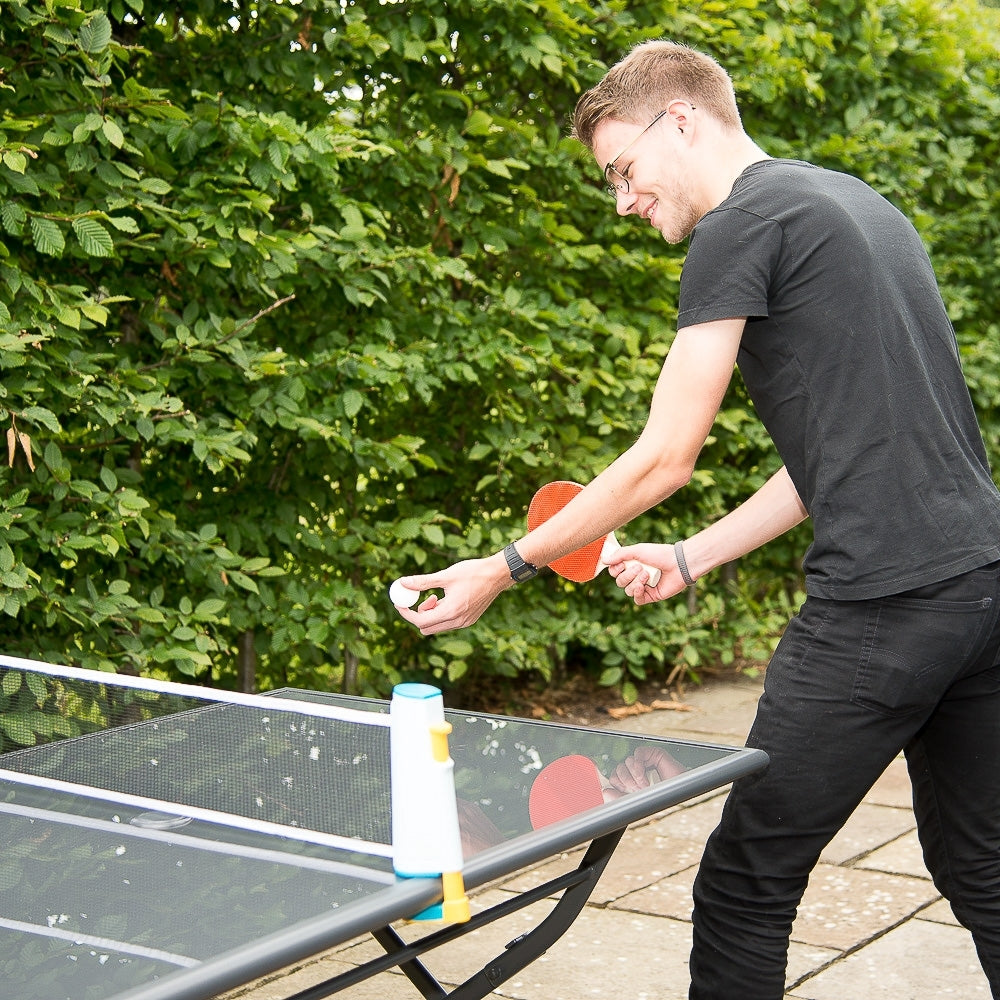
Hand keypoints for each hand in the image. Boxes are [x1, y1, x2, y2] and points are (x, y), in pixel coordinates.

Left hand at [392, 553, 512, 634]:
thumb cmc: (472, 572)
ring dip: (432, 613)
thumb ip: (422, 582)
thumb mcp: (445, 575)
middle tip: (422, 598)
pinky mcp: (469, 620)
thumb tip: (403, 583)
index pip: (420, 621)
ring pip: (438, 626)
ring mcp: (465, 622)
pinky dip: (442, 614)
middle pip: (427, 628)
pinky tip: (447, 598)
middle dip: (419, 614)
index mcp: (450, 611)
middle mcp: (458, 621)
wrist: (498, 575)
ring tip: (437, 595)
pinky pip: (448, 623)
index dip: (406, 613)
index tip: (400, 602)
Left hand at [604, 746, 684, 795]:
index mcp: (630, 780)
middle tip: (638, 791)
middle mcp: (636, 770)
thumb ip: (619, 799)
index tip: (627, 793)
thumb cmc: (660, 800)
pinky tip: (645, 777)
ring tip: (645, 786)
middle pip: (618, 768)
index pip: (613, 777)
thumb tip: (605, 791)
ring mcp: (645, 761)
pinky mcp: (654, 753)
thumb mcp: (635, 802)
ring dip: (634, 777)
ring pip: (626, 761)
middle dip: (626, 782)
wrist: (678, 797)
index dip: (617, 785)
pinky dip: (638, 766)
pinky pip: (638, 753)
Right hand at [607, 543, 687, 603]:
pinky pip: (637, 599)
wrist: (678, 563)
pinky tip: (642, 587)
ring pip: (627, 590)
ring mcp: (643, 587)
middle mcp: (636, 576)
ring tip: (647, 574)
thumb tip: (604, 560)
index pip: (614, 571)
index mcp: (632, 565)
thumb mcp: (638, 550)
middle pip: (619, 582)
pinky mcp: (651, 596)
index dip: (614, 570)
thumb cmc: (660, 554)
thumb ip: (620, 555)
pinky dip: (637, 593)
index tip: (620, 564)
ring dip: (635, 582)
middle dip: (627, 575)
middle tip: (640, 567)